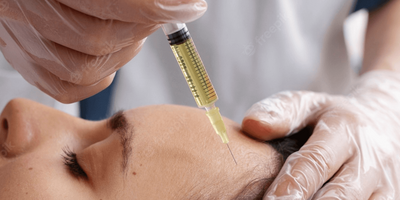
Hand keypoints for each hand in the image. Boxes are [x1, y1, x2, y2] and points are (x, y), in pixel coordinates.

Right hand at [0, 0, 205, 102]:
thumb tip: (188, 3)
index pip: (106, 2)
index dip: (154, 9)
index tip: (191, 6)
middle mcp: (23, 11)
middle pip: (97, 39)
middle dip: (142, 29)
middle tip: (160, 12)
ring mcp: (22, 42)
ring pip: (86, 69)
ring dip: (124, 51)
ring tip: (132, 29)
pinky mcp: (27, 65)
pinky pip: (71, 88)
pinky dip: (102, 76)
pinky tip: (112, 51)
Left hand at [242, 70, 399, 198]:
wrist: (381, 122)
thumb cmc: (331, 116)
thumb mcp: (307, 104)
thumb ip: (280, 112)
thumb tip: (251, 124)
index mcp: (344, 130)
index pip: (316, 162)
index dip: (292, 186)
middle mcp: (369, 159)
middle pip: (339, 196)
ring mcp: (384, 183)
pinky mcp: (389, 198)